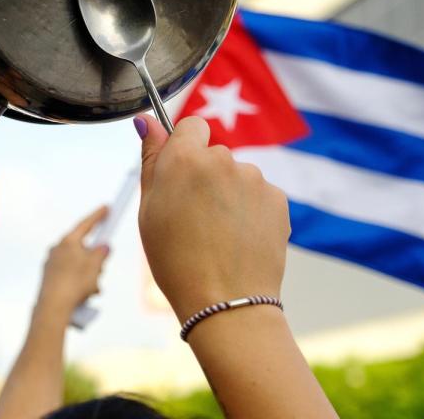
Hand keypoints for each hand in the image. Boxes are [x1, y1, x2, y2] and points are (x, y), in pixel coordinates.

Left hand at [36, 207, 110, 317]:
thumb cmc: (75, 283)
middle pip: (83, 248)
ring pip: (78, 265)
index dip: (98, 216)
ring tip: (93, 289)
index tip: (106, 208)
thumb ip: (102, 253)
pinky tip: (85, 295)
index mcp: (67, 242)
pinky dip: (80, 283)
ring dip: (89, 275)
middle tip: (102, 268)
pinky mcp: (49, 278)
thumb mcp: (95, 265)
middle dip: (95, 259)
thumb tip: (103, 246)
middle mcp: (57, 250)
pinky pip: (70, 276)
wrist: (53, 307)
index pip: (85, 224)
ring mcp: (51, 264)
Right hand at [135, 115, 290, 321]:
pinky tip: (240, 238)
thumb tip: (146, 121)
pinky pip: (259, 195)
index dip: (184, 148)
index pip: (191, 125)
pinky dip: (250, 211)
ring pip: (237, 176)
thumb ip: (151, 159)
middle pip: (214, 154)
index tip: (181, 173)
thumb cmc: (176, 260)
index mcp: (184, 159)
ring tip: (218, 234)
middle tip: (193, 216)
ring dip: (229, 194)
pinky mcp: (277, 198)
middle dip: (205, 175)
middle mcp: (222, 160)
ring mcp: (253, 179)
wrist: (225, 301)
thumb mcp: (149, 209)